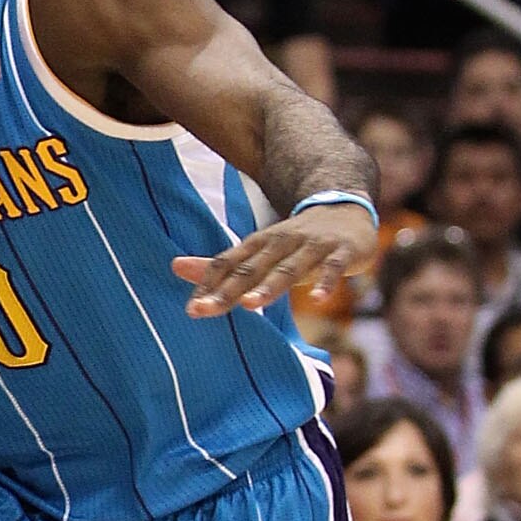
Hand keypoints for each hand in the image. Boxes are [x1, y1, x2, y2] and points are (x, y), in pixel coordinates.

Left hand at [174, 202, 375, 317]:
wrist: (347, 210)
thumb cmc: (295, 241)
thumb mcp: (258, 252)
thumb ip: (221, 266)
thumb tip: (174, 266)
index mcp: (258, 244)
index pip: (228, 264)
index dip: (209, 285)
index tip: (192, 308)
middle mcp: (281, 242)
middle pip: (252, 268)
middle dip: (228, 290)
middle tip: (205, 310)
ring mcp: (312, 246)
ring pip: (288, 267)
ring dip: (270, 286)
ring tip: (250, 305)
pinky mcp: (340, 252)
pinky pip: (332, 268)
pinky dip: (326, 283)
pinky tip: (318, 300)